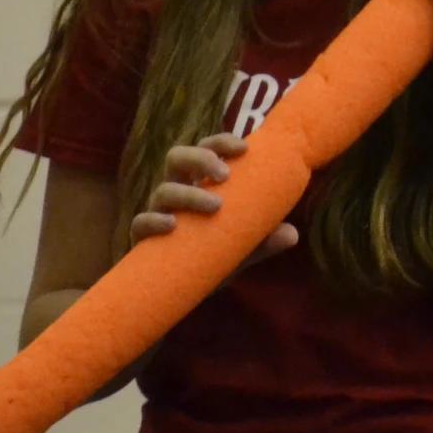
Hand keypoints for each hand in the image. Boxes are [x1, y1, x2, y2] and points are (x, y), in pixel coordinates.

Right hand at [130, 132, 298, 274]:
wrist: (180, 289)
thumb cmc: (212, 255)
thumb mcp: (242, 247)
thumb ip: (263, 240)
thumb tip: (291, 234)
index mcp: (199, 183)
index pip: (206, 150)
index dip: (222, 143)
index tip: (244, 148)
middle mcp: (176, 191)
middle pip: (178, 157)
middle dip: (200, 158)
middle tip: (226, 175)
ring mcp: (158, 212)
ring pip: (163, 189)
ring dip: (190, 194)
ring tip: (215, 206)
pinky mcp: (143, 238)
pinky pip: (141, 223)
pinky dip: (154, 220)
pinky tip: (172, 225)